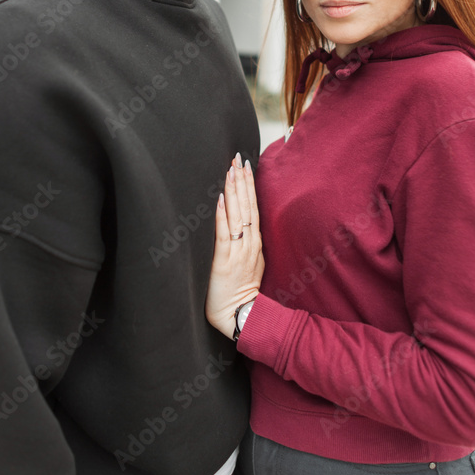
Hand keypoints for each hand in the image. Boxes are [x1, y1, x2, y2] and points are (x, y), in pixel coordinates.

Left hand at [205, 153, 263, 339]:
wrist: (241, 317)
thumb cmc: (241, 293)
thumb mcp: (251, 265)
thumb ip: (247, 245)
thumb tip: (242, 226)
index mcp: (255, 243)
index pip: (253, 208)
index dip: (249, 186)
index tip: (245, 165)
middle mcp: (249, 243)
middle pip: (247, 206)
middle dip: (242, 180)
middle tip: (238, 158)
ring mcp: (238, 251)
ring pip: (237, 214)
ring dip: (234, 190)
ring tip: (231, 169)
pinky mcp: (224, 261)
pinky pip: (223, 233)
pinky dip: (222, 214)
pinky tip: (219, 198)